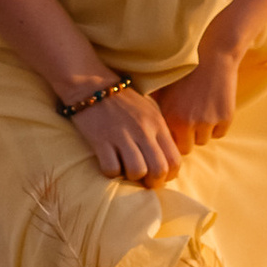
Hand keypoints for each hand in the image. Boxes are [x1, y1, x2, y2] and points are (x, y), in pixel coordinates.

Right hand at [65, 80, 184, 183]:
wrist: (91, 84)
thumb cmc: (122, 100)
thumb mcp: (148, 110)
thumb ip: (159, 132)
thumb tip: (166, 159)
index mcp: (157, 123)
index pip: (175, 159)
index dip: (170, 175)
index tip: (160, 177)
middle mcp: (143, 130)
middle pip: (159, 170)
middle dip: (153, 182)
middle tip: (144, 181)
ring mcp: (121, 135)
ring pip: (137, 171)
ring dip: (132, 177)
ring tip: (126, 170)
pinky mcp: (101, 140)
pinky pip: (111, 168)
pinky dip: (111, 172)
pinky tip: (109, 164)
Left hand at [158, 55, 243, 150]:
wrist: (211, 55)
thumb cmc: (184, 72)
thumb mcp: (164, 89)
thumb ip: (154, 110)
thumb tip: (142, 129)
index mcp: (169, 116)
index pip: (169, 144)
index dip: (172, 137)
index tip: (175, 129)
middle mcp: (187, 122)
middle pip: (188, 147)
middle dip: (188, 138)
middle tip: (189, 122)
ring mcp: (207, 121)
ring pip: (204, 140)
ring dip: (203, 131)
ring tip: (201, 110)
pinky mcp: (225, 118)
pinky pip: (220, 133)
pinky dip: (218, 124)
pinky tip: (213, 107)